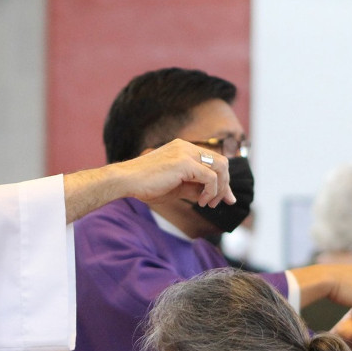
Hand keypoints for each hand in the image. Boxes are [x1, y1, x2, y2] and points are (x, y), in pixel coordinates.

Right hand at [63, 139, 234, 223]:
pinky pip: (210, 177)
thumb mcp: (175, 188)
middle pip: (221, 162)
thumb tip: (210, 195)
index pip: (212, 161)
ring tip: (208, 203)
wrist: (126, 181)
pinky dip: (211, 191)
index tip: (226, 198)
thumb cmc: (145, 185)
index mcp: (183, 149)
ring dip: (220, 189)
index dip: (223, 180)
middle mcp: (186, 147)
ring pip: (220, 167)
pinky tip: (201, 201)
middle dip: (226, 184)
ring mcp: (186, 152)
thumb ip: (193, 188)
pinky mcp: (184, 162)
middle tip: (224, 202)